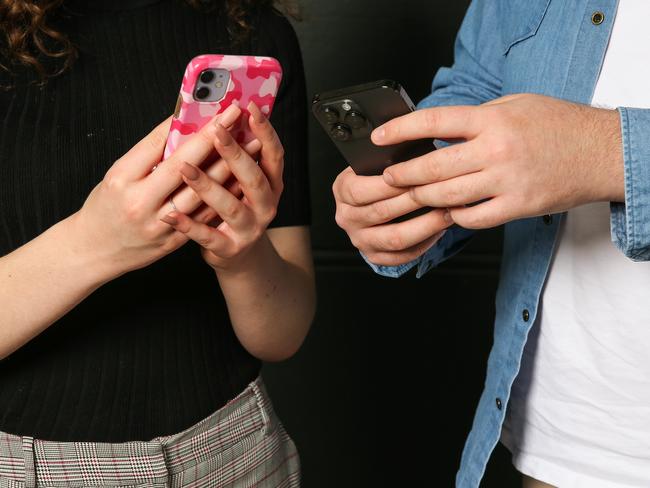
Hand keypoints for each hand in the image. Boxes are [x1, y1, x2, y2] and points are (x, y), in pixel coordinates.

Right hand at [71, 104, 249, 276]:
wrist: (96, 250)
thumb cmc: (107, 204)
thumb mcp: (119, 173)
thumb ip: (150, 153)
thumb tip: (183, 123)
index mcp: (123, 179)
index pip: (159, 144)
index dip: (190, 124)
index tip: (214, 106)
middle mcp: (141, 203)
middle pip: (184, 166)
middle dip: (214, 139)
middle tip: (237, 117)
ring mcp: (159, 225)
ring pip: (201, 193)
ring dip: (229, 166)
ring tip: (251, 144)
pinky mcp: (174, 242)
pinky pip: (204, 215)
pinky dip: (224, 195)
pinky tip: (243, 178)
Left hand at [161, 103, 283, 270]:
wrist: (237, 254)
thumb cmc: (233, 208)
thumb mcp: (240, 181)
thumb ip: (232, 156)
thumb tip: (211, 117)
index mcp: (270, 183)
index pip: (273, 153)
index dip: (264, 131)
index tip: (249, 108)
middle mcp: (266, 205)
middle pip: (254, 178)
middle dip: (235, 153)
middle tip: (216, 131)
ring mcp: (249, 228)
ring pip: (230, 206)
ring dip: (208, 186)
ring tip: (185, 169)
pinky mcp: (230, 248)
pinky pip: (208, 236)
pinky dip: (189, 226)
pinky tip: (171, 214)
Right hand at [332, 167, 450, 265]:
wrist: (371, 199)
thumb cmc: (378, 177)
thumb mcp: (375, 162)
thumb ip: (390, 159)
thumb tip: (419, 157)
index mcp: (342, 190)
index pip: (360, 190)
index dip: (388, 184)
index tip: (417, 175)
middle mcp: (347, 217)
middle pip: (381, 213)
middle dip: (415, 202)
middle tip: (441, 192)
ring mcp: (360, 239)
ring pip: (394, 238)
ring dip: (425, 226)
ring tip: (447, 213)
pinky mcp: (374, 255)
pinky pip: (401, 256)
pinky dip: (424, 244)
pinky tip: (439, 230)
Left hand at [376, 94, 623, 228]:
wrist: (600, 151)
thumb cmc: (558, 125)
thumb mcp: (516, 105)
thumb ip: (477, 118)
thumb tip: (439, 130)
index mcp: (493, 120)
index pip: (435, 122)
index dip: (401, 130)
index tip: (380, 138)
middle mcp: (497, 150)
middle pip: (433, 166)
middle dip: (404, 174)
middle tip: (390, 177)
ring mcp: (507, 181)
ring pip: (448, 196)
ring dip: (423, 198)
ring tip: (412, 195)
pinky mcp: (518, 206)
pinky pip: (474, 218)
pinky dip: (456, 217)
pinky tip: (449, 211)